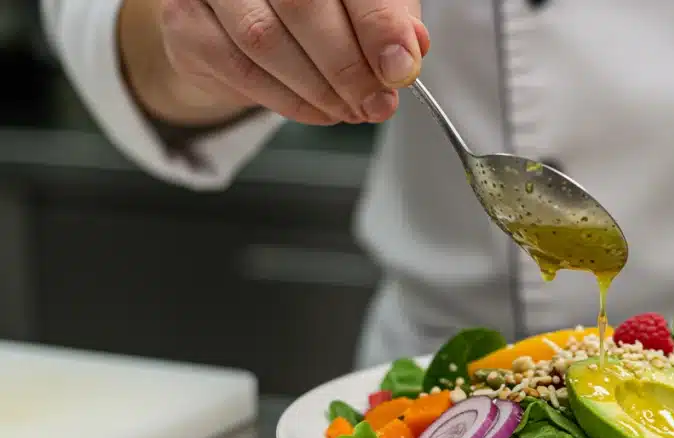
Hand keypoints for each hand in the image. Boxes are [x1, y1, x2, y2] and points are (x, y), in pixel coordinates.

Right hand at [154, 0, 429, 124]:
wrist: (235, 22)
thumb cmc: (310, 6)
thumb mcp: (361, 5)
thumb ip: (389, 20)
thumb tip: (409, 50)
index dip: (377, 25)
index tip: (399, 68)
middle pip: (302, 4)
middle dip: (348, 66)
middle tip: (376, 102)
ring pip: (265, 40)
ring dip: (319, 89)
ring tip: (352, 109)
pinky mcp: (185, 21)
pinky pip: (240, 69)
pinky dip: (289, 101)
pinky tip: (320, 110)